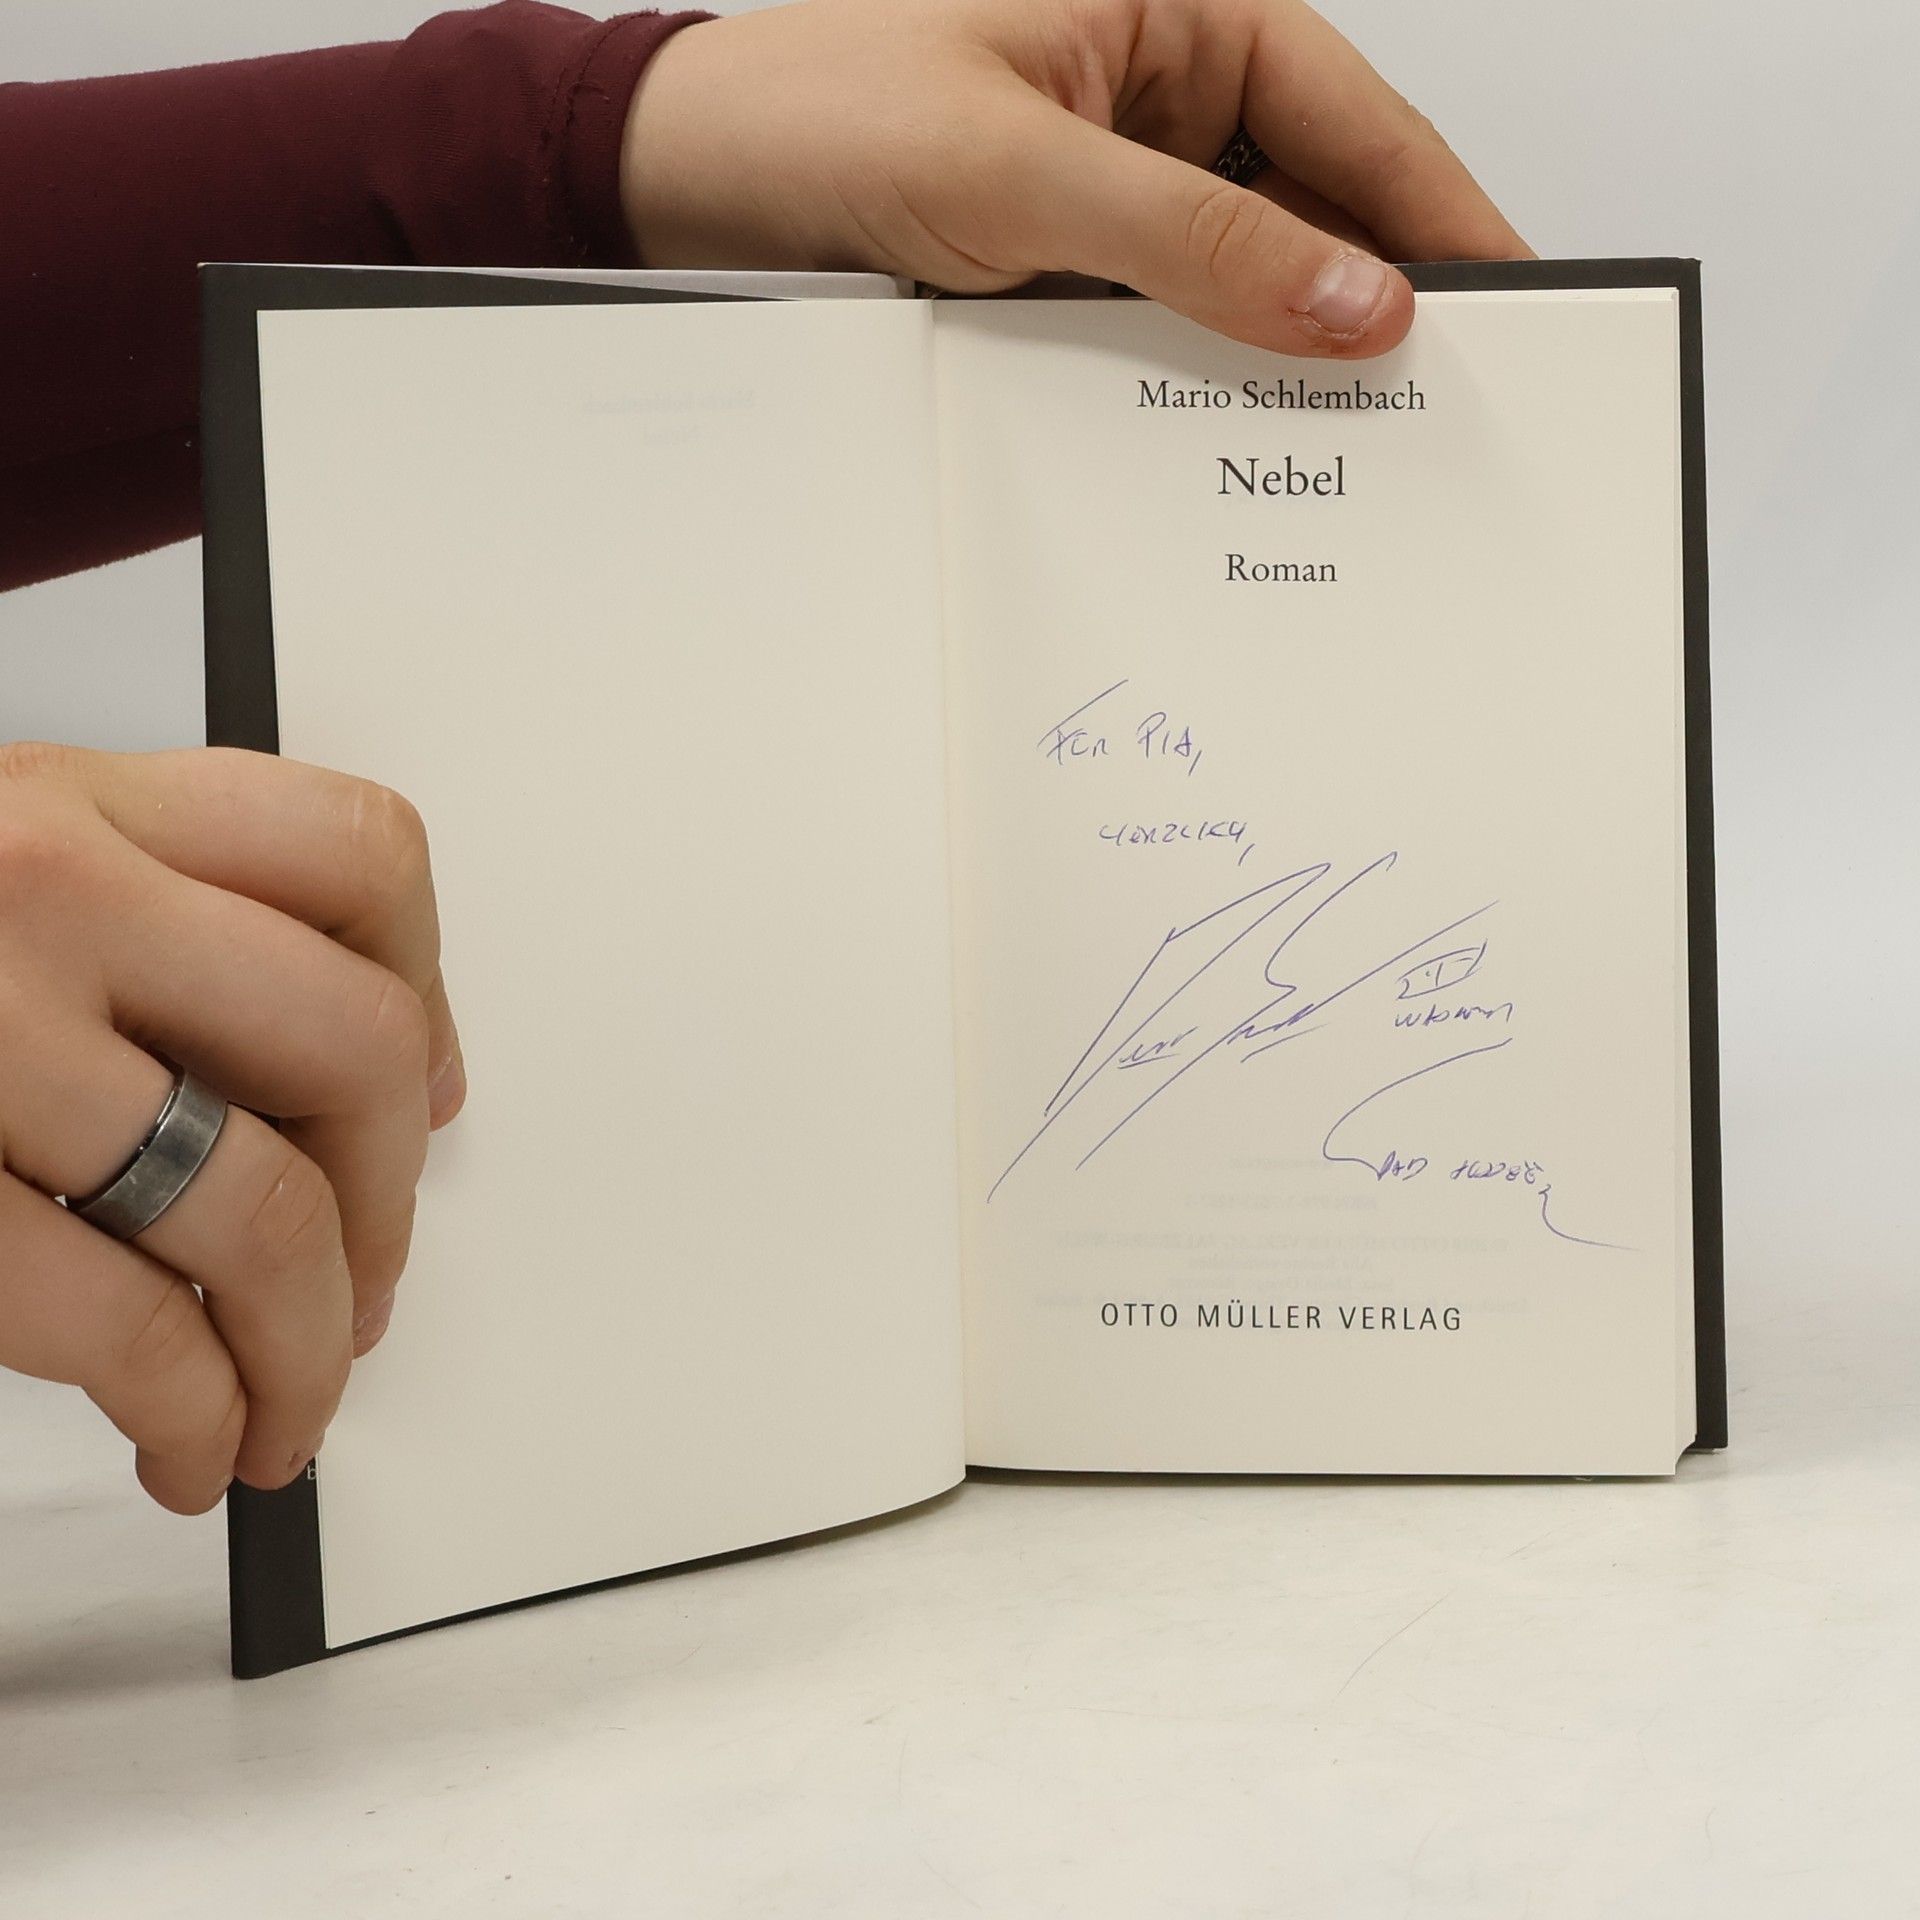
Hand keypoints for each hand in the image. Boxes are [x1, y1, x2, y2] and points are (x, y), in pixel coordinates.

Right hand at [0, 743, 463, 1512]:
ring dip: (309, 1347)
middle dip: (389, 1206)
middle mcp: (39, 890)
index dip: (430, 995)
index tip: (426, 1097)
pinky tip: (191, 1441)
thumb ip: (158, 924)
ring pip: (263, 1209)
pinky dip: (197, 1410)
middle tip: (363, 1289)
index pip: (360, 858)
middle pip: (353, 1049)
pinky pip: (122, 1321)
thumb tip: (387, 1076)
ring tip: (292, 1405)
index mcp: (73, 798)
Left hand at [621, 0, 1529, 358]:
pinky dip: (1189, 378)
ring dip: (1274, 353)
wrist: (674, 185)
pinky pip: (1159, 320)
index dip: (1441, 219)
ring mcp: (1110, 184)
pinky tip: (1217, 444)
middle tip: (1438, 413)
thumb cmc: (814, 115)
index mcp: (1176, 15)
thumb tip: (1358, 300)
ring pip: (1238, 274)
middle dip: (1368, 303)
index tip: (1521, 309)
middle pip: (1312, 204)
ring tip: (1341, 450)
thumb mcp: (1021, 176)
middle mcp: (1156, 92)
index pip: (1356, 120)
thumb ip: (1196, 243)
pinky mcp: (1062, 259)